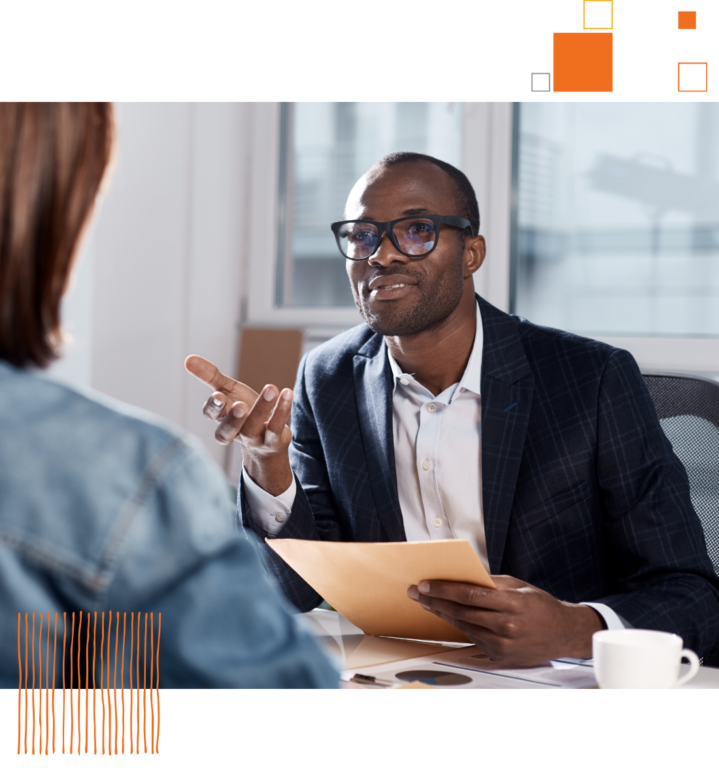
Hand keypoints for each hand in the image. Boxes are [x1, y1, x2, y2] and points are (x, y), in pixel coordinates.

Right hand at [184, 355, 293, 495]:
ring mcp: (254, 439)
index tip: (219, 396)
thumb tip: (187, 359)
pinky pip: (276, 427)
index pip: (212, 416)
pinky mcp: (273, 441)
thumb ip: (209, 376)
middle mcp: (235, 431)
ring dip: (262, 408)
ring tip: (271, 388)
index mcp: (221, 418)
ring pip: (254, 427)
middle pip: (228, 430)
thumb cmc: (242, 410)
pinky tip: (287, 393)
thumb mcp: (226, 390)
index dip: (214, 408)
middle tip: (241, 405)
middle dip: (233, 418)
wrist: (267, 440)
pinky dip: (282, 410)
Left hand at [407, 575, 603, 666]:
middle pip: (461, 612)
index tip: (425, 584)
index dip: (444, 589)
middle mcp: (506, 625)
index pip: (469, 595)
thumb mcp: (518, 586)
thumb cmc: (540, 605)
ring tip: (426, 602)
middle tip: (416, 593)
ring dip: (441, 614)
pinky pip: (473, 638)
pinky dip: (458, 626)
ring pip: (463, 626)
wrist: (563, 633)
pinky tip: (446, 616)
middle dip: (434, 601)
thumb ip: (490, 582)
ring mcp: (503, 644)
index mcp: (511, 603)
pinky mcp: (500, 656)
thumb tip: (462, 575)